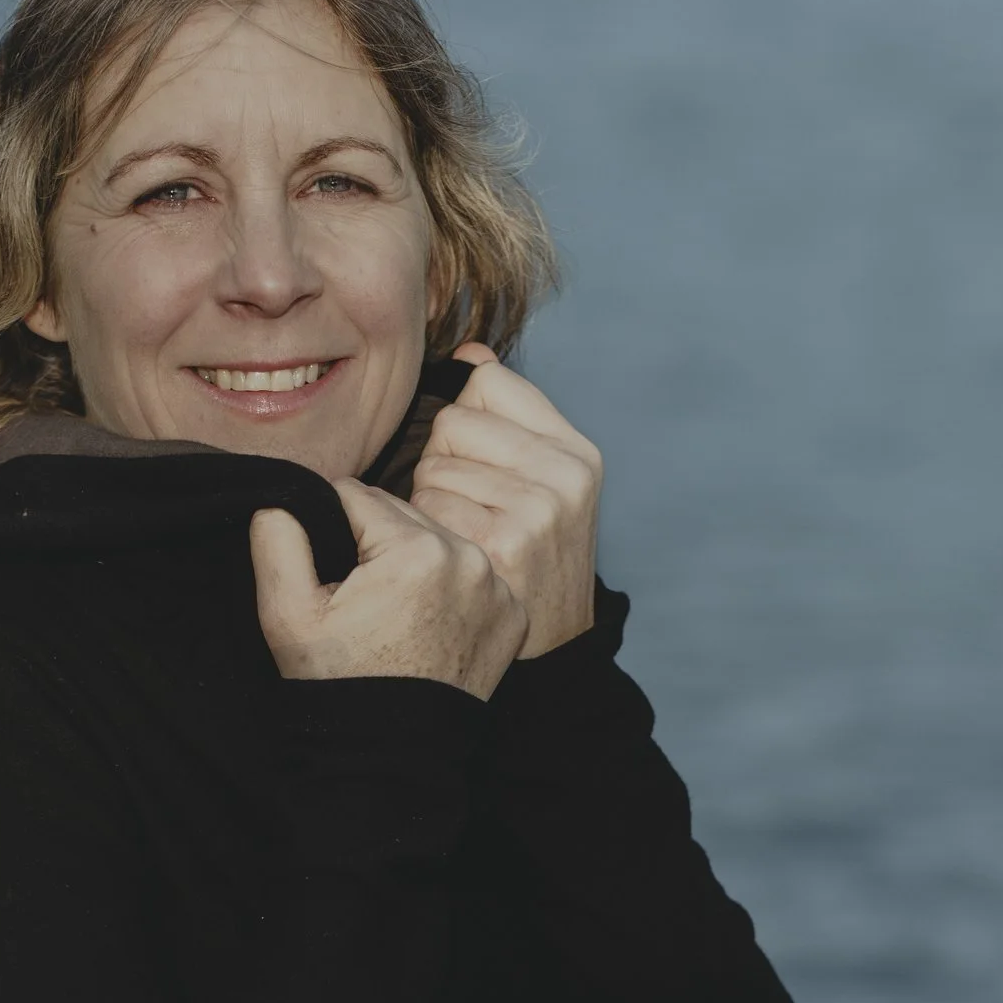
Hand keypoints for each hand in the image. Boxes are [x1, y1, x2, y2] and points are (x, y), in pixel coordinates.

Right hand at [249, 482, 524, 701]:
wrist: (390, 753)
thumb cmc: (338, 683)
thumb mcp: (287, 612)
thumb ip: (278, 538)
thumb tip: (284, 497)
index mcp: (414, 550)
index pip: (357, 495)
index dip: (329, 523)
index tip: (327, 566)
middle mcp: (468, 558)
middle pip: (403, 514)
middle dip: (374, 543)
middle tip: (358, 594)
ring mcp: (498, 588)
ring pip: (438, 540)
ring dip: (412, 559)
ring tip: (392, 609)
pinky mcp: (513, 613)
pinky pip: (471, 574)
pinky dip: (449, 588)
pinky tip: (427, 621)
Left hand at [409, 343, 601, 660]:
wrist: (550, 648)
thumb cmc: (531, 557)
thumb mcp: (543, 482)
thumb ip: (508, 417)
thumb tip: (468, 354)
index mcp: (576, 451)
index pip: (488, 382)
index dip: (465, 416)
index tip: (476, 457)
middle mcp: (565, 475)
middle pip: (453, 422)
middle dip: (442, 460)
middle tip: (469, 507)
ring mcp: (539, 510)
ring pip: (434, 466)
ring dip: (430, 500)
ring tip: (464, 535)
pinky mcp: (504, 543)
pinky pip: (428, 507)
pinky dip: (425, 530)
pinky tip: (454, 555)